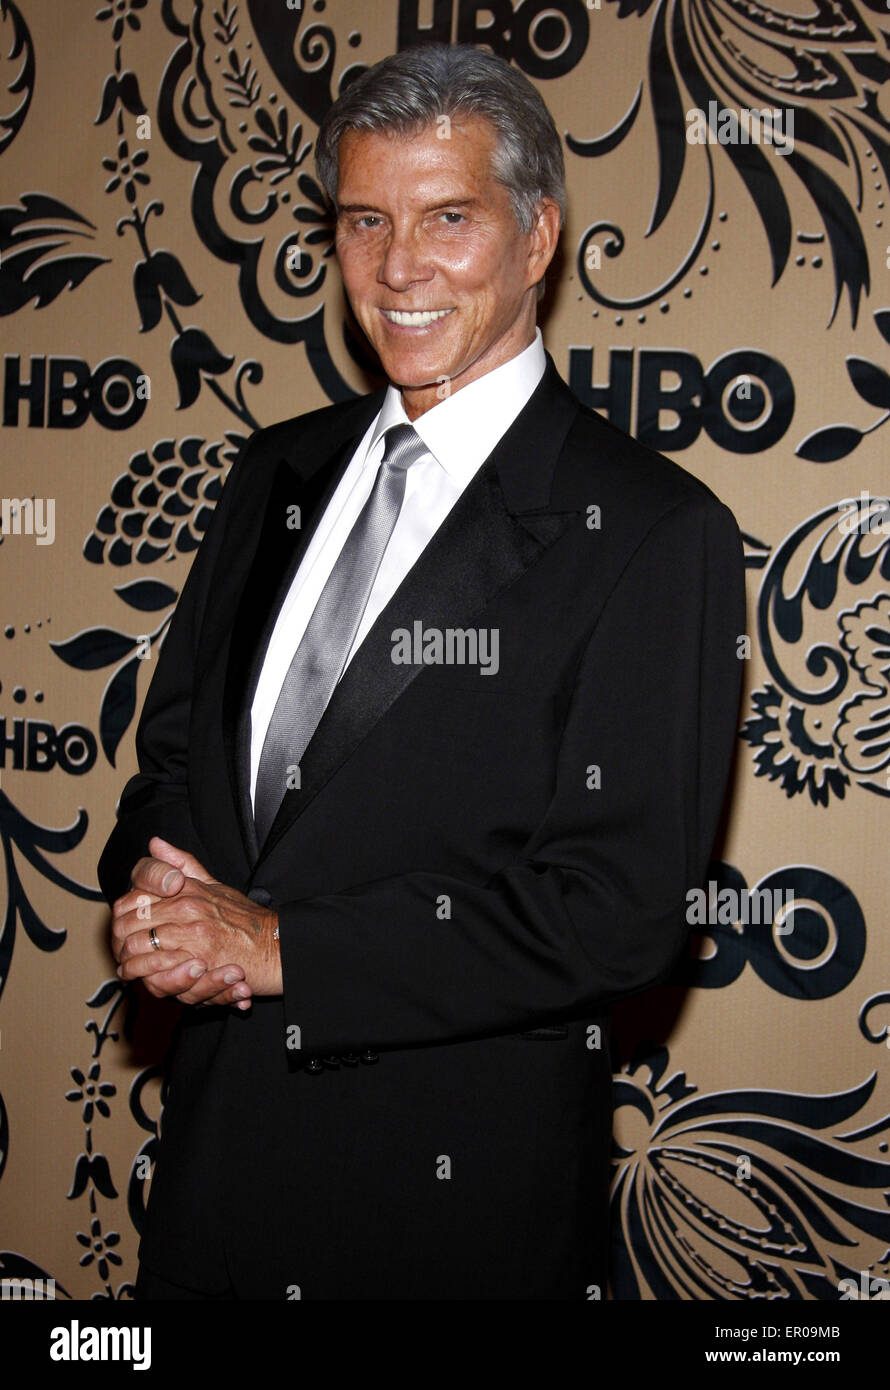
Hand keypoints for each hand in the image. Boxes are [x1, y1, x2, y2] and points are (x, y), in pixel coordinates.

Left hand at [111, 837, 280, 1006]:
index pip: (134, 895)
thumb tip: (155, 843)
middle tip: (120, 951)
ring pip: (136, 945)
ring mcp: (192, 932)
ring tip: (128, 967)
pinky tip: (143, 978)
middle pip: (129, 921)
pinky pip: (156, 967)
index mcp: (187, 887)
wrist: (275, 945)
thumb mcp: (213, 884)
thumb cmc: (247, 920)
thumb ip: (182, 864)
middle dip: (119, 940)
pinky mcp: (198, 959)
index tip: (122, 926)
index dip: (121, 914)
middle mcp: (186, 906)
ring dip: (128, 960)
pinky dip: (144, 975)